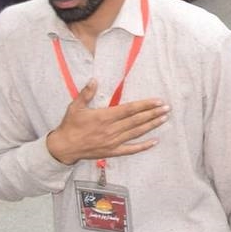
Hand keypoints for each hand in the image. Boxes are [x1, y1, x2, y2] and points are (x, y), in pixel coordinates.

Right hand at [44, 79, 168, 164]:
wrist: (63, 148)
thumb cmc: (69, 126)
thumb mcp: (75, 107)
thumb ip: (86, 93)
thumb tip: (94, 80)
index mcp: (104, 117)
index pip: (130, 109)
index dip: (145, 105)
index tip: (158, 101)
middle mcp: (111, 129)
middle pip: (137, 120)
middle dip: (153, 113)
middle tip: (167, 108)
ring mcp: (113, 142)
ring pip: (136, 132)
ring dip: (151, 125)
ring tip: (164, 119)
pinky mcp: (112, 151)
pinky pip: (130, 149)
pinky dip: (143, 146)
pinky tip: (154, 142)